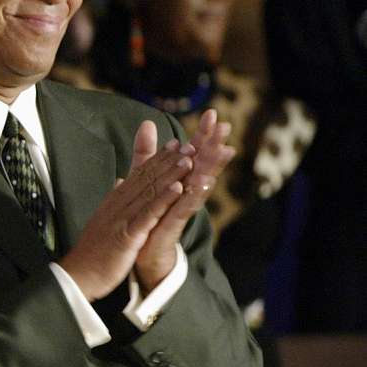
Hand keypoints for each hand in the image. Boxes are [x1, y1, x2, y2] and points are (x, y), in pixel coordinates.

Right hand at [58, 122, 194, 299]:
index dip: (158, 158)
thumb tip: (121, 181)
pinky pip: (148, 215)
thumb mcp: (105, 219)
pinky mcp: (127, 235)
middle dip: (168, 160)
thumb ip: (115, 199)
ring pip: (150, 192)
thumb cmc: (93, 250)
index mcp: (115, 201)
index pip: (139, 175)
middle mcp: (118, 204)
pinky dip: (163, 200)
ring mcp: (122, 218)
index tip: (175, 143)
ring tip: (188, 159)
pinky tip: (177, 188)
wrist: (78, 275)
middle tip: (189, 144)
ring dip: (170, 174)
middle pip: (146, 178)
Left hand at [132, 109, 235, 291]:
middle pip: (201, 165)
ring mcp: (180, 209)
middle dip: (212, 145)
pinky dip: (193, 196)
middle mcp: (183, 193)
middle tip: (225, 125)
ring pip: (198, 184)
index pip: (193, 154)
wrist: (141, 253)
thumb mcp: (145, 179)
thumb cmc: (149, 216)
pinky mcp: (172, 226)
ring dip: (211, 168)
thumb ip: (146, 154)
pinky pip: (185, 209)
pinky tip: (203, 183)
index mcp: (178, 181)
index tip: (211, 113)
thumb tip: (148, 124)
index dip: (201, 135)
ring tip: (224, 150)